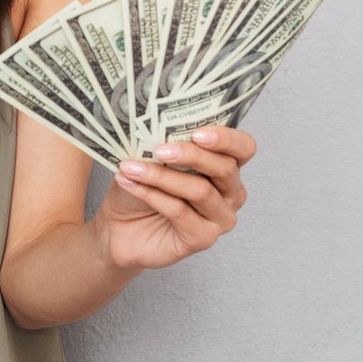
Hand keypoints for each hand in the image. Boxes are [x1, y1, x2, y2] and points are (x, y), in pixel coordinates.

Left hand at [94, 126, 254, 271]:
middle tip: (159, 149)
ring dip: (162, 176)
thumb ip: (165, 141)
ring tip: (131, 167)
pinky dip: (151, 195)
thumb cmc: (141, 188)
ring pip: (200, 190)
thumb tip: (158, 123)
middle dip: (191, 155)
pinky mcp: (203, 238)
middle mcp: (231, 193)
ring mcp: (220, 218)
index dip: (226, 138)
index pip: (243, 147)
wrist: (118, 227)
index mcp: (226, 166)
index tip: (197, 132)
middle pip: (225, 168)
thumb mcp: (152, 158)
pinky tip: (130, 183)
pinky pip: (180, 211)